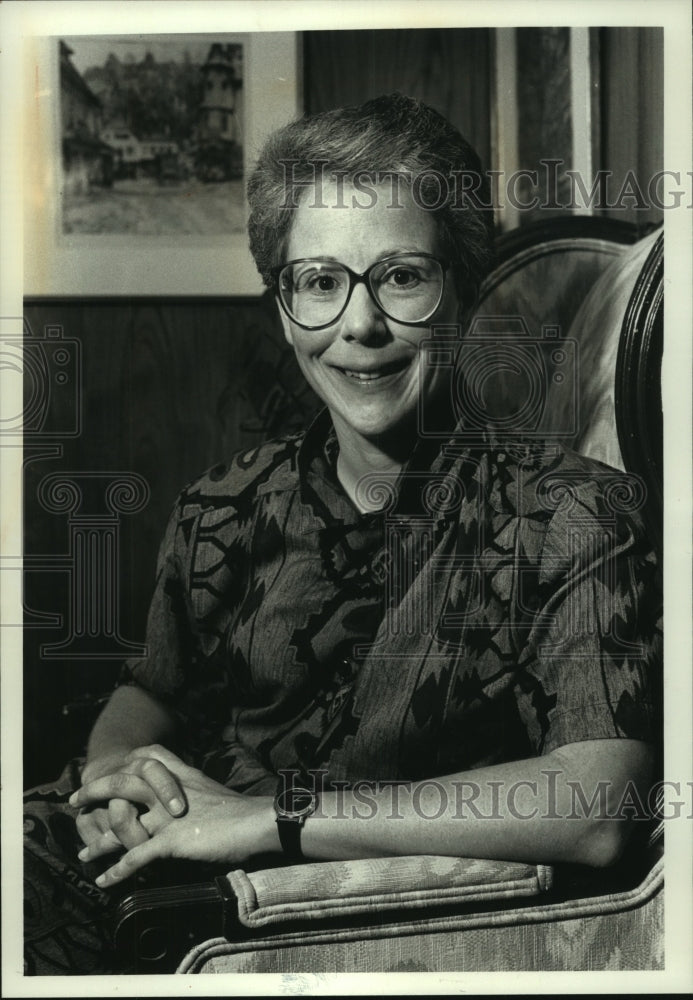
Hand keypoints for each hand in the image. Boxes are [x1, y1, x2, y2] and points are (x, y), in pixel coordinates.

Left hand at [70, 746, 278, 886]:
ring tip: (83, 852)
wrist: (255, 821)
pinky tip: (104, 880)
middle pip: (122, 783)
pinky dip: (117, 871)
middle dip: (95, 791)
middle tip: (76, 801)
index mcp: (179, 777)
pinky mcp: (172, 840)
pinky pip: (136, 857)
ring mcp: (168, 816)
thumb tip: (179, 797)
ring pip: (122, 820)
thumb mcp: (210, 788)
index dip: (123, 763)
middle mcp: (168, 792)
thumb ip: (190, 788)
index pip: (145, 758)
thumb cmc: (239, 810)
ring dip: (99, 839)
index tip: (108, 770)